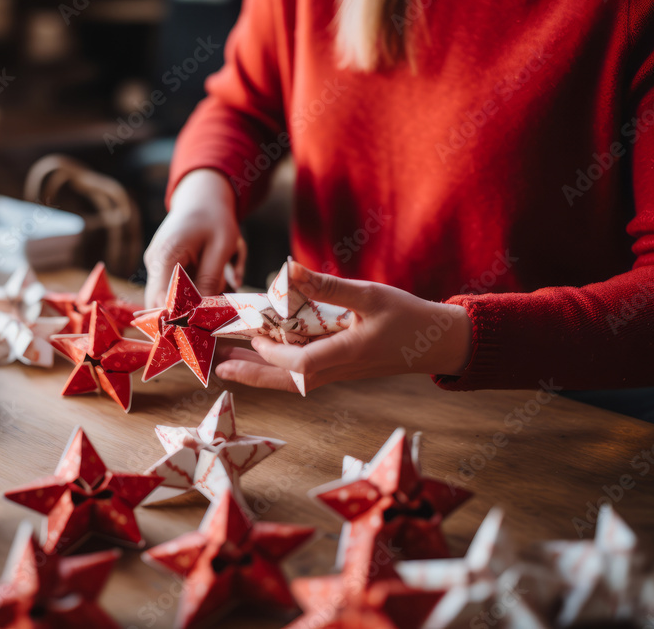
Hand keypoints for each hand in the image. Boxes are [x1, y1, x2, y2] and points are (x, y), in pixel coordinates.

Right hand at [143, 169, 244, 307]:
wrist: (202, 197)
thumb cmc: (214, 219)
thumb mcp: (220, 247)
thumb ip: (210, 280)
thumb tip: (202, 312)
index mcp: (165, 256)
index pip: (163, 300)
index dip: (181, 317)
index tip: (206, 323)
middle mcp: (154, 263)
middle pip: (162, 304)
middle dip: (189, 311)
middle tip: (218, 309)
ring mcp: (155, 266)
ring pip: (171, 298)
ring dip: (194, 300)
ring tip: (220, 282)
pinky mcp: (162, 268)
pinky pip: (176, 288)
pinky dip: (194, 290)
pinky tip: (213, 276)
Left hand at [214, 262, 471, 392]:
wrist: (434, 343)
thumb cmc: (406, 316)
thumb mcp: (369, 294)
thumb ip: (327, 285)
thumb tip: (287, 270)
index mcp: (347, 352)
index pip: (301, 364)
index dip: (273, 353)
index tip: (255, 335)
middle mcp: (338, 369)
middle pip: (287, 382)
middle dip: (252, 376)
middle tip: (219, 368)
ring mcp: (338, 373)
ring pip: (292, 382)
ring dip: (261, 374)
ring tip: (230, 364)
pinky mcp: (339, 369)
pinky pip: (302, 375)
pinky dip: (278, 369)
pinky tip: (263, 357)